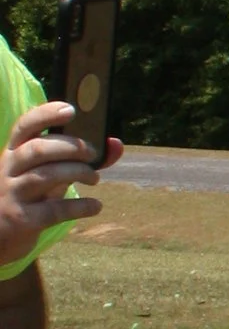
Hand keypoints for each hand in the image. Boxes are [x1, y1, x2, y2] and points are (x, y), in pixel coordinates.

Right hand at [0, 102, 118, 271]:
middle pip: (38, 149)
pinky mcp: (22, 220)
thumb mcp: (47, 173)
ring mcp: (12, 195)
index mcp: (12, 152)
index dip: (46, 114)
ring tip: (95, 178)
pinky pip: (54, 210)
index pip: (24, 126)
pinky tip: (96, 206)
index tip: (71, 109)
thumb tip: (116, 144)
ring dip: (78, 173)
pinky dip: (80, 206)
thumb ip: (81, 159)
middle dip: (70, 147)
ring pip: (46, 176)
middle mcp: (8, 170)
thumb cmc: (30, 196)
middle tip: (92, 153)